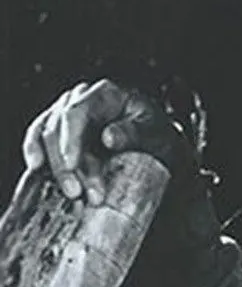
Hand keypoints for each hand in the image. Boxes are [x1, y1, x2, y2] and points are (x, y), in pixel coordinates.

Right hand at [23, 79, 187, 205]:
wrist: (159, 144)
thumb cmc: (157, 133)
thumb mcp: (156, 131)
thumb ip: (134, 132)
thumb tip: (108, 137)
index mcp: (104, 94)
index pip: (75, 113)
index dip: (70, 140)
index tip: (72, 164)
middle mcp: (80, 100)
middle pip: (58, 130)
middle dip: (66, 165)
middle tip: (78, 192)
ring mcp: (68, 116)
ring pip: (46, 139)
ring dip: (56, 169)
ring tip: (72, 193)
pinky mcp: (62, 134)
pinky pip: (40, 142)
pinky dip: (38, 157)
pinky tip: (37, 172)